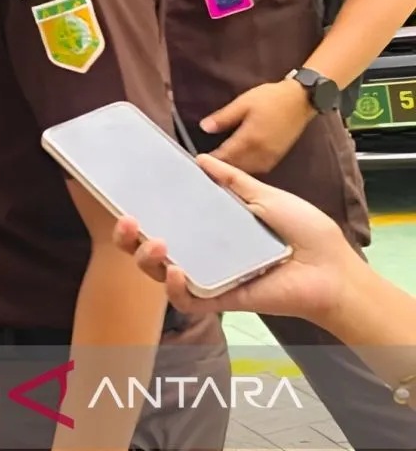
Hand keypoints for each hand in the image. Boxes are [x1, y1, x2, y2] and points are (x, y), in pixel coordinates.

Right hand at [112, 154, 364, 326]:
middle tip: (127, 220)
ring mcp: (209, 276)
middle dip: (127, 238)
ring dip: (147, 259)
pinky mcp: (220, 298)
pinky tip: (176, 270)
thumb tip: (201, 160)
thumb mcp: (266, 197)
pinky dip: (175, 288)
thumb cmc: (307, 234)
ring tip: (155, 242)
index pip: (165, 221)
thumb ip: (233, 181)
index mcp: (210, 229)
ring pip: (160, 275)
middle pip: (150, 250)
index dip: (140, 212)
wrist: (334, 268)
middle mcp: (203, 253)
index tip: (127, 196)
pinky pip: (187, 300)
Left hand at [200, 79, 314, 173]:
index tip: (198, 161)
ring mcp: (271, 156)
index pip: (224, 156)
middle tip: (206, 168)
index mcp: (250, 139)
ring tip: (219, 169)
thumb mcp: (243, 103)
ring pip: (247, 171)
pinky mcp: (278, 156)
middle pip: (235, 167)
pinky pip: (259, 169)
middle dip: (220, 169)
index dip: (210, 161)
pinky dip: (246, 170)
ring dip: (233, 171)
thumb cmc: (271, 98)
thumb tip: (204, 128)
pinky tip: (239, 166)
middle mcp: (261, 152)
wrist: (301, 99)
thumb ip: (223, 118)